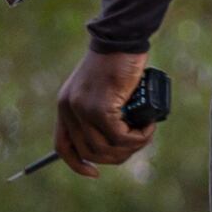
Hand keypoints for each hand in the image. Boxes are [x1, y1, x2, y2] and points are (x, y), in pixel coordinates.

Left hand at [56, 44, 159, 174]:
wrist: (120, 38)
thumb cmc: (116, 60)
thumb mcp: (99, 88)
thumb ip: (98, 109)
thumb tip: (115, 138)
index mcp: (65, 106)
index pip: (63, 147)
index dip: (78, 165)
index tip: (95, 173)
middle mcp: (69, 109)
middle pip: (90, 152)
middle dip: (116, 156)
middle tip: (135, 144)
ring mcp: (83, 110)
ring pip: (107, 148)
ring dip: (131, 147)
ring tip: (145, 133)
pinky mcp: (100, 108)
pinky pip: (121, 137)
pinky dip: (138, 137)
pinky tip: (148, 127)